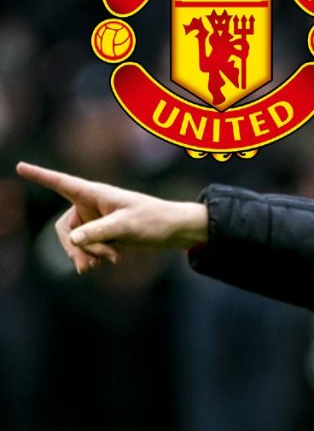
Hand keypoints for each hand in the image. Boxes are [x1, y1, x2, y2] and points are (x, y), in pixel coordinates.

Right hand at [16, 162, 207, 273]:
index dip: (40, 176)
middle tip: (92, 264)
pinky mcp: (105, 233)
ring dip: (89, 253)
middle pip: (66, 228)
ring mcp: (97, 220)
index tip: (20, 166)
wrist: (175, 231)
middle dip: (77, 247)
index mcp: (96, 193)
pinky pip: (88, 247)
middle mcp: (92, 205)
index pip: (62, 183)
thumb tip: (73, 240)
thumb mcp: (127, 226)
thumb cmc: (155, 220)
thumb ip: (99, 232)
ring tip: (110, 261)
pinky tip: (113, 260)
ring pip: (77, 241)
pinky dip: (96, 255)